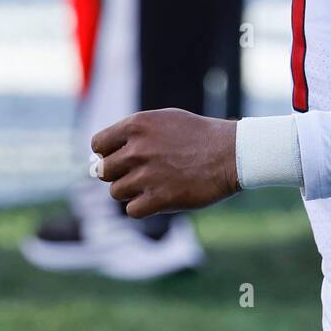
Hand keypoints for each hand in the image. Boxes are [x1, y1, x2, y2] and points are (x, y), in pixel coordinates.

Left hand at [91, 109, 239, 218]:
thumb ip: (132, 134)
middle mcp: (137, 149)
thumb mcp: (165, 120)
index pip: (98, 144)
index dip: (107, 153)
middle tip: (141, 173)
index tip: (121, 158)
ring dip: (131, 191)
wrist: (232, 153)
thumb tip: (98, 156)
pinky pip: (132, 210)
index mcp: (137, 125)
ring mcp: (147, 175)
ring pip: (116, 192)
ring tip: (154, 184)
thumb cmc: (200, 135)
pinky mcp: (158, 199)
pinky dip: (143, 207)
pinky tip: (160, 197)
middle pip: (103, 171)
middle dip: (118, 173)